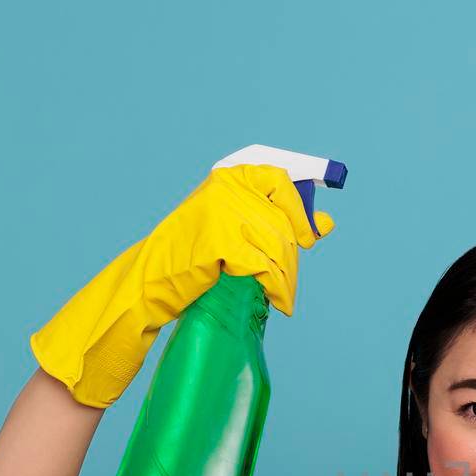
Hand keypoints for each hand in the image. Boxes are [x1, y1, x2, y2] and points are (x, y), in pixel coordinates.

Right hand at [31, 164, 334, 407]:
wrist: (148, 282)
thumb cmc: (192, 256)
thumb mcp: (234, 229)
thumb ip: (276, 220)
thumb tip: (327, 223)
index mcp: (229, 176)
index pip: (280, 176)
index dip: (301, 205)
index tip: (312, 233)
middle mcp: (227, 186)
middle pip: (283, 220)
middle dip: (292, 256)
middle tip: (288, 281)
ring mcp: (223, 210)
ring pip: (279, 245)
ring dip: (285, 277)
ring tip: (281, 294)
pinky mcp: (221, 239)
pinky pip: (266, 265)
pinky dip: (277, 287)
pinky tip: (276, 299)